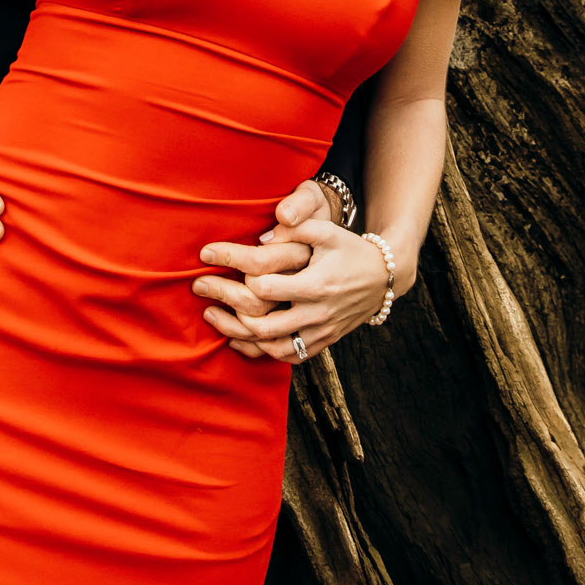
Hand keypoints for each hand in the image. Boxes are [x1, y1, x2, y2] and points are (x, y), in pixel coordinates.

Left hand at [183, 179, 331, 363]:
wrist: (383, 276)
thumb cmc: (348, 248)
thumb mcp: (326, 230)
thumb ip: (295, 227)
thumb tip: (261, 238)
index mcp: (315, 283)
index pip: (265, 287)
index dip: (236, 273)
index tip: (208, 258)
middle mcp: (317, 312)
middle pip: (263, 325)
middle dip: (226, 311)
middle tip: (201, 293)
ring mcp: (321, 331)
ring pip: (273, 347)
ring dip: (239, 336)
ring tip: (214, 317)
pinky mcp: (324, 341)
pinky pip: (290, 357)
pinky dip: (262, 352)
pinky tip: (241, 340)